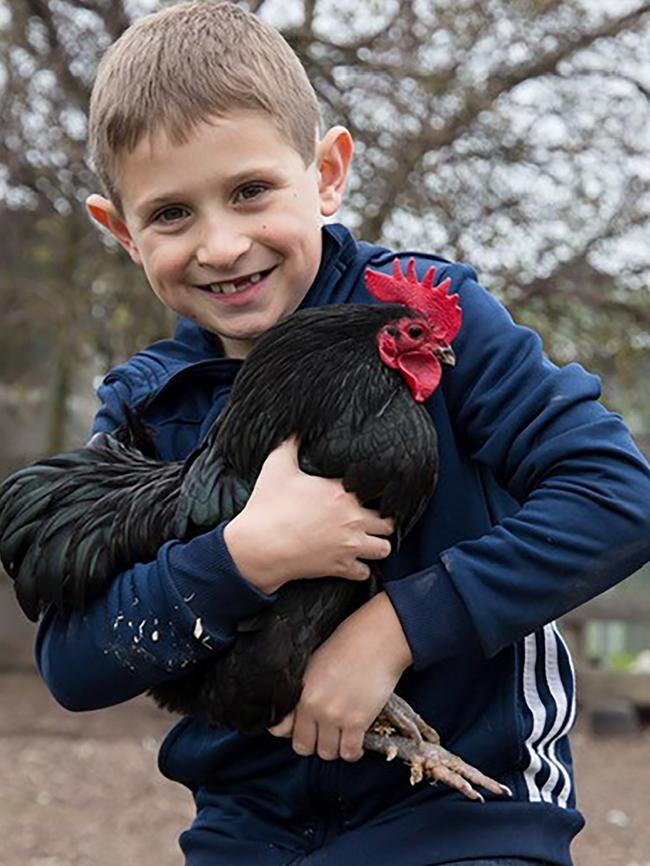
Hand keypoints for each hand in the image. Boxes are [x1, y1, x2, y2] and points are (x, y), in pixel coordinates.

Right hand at [223, 439, 393, 593]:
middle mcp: (352, 519)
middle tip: (372, 519)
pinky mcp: (339, 567)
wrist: (258, 547)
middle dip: (383, 521)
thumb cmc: (267, 507)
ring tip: (369, 541)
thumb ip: (290, 443)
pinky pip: (364, 573)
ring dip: (378, 545)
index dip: (377, 491)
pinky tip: (353, 562)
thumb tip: (295, 426)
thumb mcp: (276, 466)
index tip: (371, 492)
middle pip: (388, 523)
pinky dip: (361, 569)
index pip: (378, 490)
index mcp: (342, 493)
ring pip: (384, 549)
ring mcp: (348, 546)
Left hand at [268, 592, 412, 760]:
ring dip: (335, 748)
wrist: (376, 640)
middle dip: (315, 744)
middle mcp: (315, 708)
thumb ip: (297, 698)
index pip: (286, 732)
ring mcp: (336, 716)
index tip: (307, 731)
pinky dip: (353, 752)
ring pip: (328, 753)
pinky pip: (350, 752)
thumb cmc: (345, 647)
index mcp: (301, 693)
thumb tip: (279, 728)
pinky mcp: (358, 722)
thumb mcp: (312, 668)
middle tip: (326, 734)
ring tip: (342, 736)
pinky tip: (356, 742)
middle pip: (306, 748)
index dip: (296, 734)